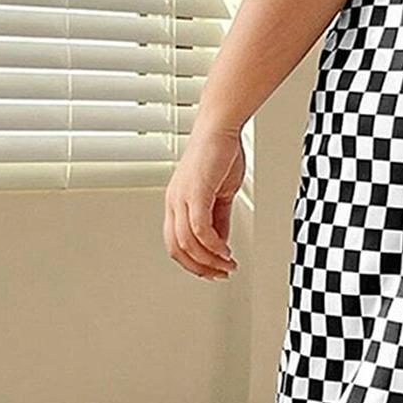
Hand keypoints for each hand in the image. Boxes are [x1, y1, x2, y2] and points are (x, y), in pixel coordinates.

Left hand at [164, 123, 244, 278]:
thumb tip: (220, 243)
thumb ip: (218, 220)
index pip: (176, 244)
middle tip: (220, 274)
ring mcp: (182, 198)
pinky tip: (226, 251)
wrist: (220, 128)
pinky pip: (199, 228)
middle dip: (200, 267)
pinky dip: (213, 245)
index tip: (212, 271)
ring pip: (188, 242)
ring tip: (227, 264)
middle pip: (177, 249)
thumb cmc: (219, 154)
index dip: (193, 262)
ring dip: (209, 259)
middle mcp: (174, 202)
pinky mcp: (195, 192)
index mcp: (177, 203)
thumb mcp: (220, 196)